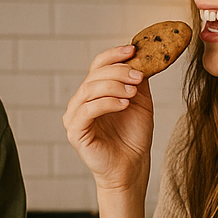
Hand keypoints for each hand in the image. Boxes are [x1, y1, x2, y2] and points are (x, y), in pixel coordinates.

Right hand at [63, 44, 155, 192]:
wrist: (132, 167)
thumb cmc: (134, 137)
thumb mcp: (140, 102)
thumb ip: (137, 81)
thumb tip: (143, 56)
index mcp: (94, 92)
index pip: (98, 65)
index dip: (114, 55)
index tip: (133, 50)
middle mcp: (80, 101)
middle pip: (94, 75)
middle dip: (118, 71)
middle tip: (138, 76)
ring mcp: (75, 116)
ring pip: (89, 89)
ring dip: (114, 86)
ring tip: (133, 92)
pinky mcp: (75, 131)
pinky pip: (87, 110)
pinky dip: (107, 102)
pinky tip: (124, 104)